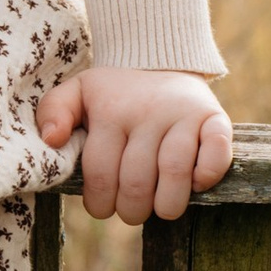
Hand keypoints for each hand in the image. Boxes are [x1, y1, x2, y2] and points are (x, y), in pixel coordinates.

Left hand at [39, 65, 231, 222]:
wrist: (160, 58)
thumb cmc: (114, 91)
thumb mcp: (77, 91)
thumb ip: (54, 111)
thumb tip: (52, 140)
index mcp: (111, 112)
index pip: (100, 174)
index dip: (99, 202)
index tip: (103, 207)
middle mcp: (148, 113)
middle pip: (137, 181)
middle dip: (132, 210)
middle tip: (132, 211)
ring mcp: (183, 115)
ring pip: (175, 172)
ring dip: (167, 204)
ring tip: (161, 208)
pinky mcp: (214, 117)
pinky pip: (217, 152)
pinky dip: (208, 175)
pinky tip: (196, 184)